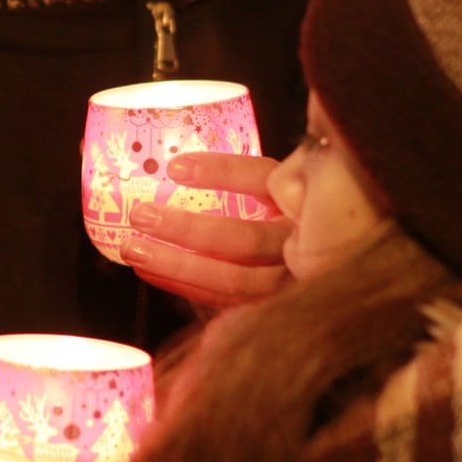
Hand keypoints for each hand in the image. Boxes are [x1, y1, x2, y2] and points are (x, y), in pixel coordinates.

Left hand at [122, 152, 289, 308]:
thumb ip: (255, 164)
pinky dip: (182, 286)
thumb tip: (190, 156)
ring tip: (134, 249)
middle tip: (141, 215)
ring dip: (178, 265)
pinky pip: (224, 302)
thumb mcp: (289, 176)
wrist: (327, 258)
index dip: (222, 173)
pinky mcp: (269, 305)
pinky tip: (149, 272)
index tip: (175, 168)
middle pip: (245, 239)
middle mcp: (302, 242)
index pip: (261, 179)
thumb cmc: (292, 206)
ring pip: (234, 280)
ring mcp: (288, 280)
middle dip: (189, 230)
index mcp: (303, 200)